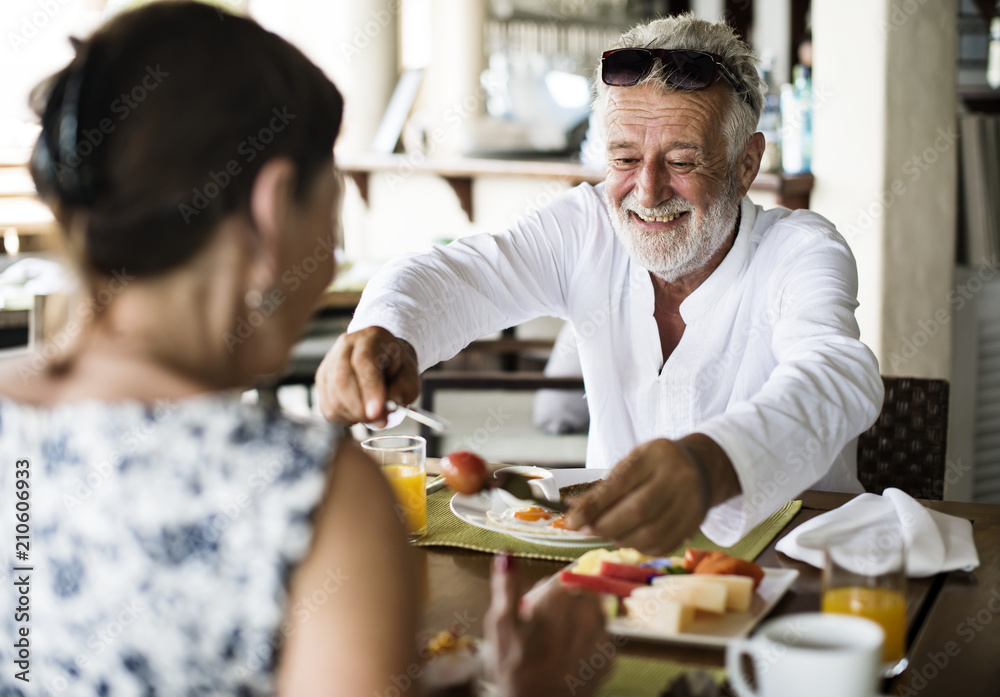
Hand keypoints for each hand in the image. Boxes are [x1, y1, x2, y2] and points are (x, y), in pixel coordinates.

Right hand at [316, 326, 418, 425]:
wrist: (383, 358)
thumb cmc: (396, 367)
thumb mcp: (410, 375)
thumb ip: (404, 389)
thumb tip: (388, 405)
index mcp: (371, 337)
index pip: (364, 361)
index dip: (369, 389)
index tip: (377, 412)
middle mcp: (346, 345)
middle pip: (342, 379)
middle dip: (360, 408)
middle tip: (379, 420)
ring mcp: (330, 361)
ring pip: (333, 396)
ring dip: (354, 415)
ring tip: (373, 415)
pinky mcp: (321, 379)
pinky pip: (327, 406)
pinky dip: (344, 417)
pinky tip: (359, 412)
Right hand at [485, 554, 611, 696]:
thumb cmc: (515, 668)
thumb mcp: (501, 625)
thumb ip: (506, 586)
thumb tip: (506, 553)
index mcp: (561, 597)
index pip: (562, 577)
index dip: (546, 593)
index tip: (534, 612)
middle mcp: (588, 611)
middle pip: (578, 594)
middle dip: (561, 606)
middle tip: (541, 630)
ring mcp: (602, 635)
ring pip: (591, 613)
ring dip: (576, 621)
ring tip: (554, 643)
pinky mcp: (609, 656)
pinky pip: (599, 637)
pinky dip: (586, 642)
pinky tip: (567, 657)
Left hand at [565, 435, 740, 555]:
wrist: (700, 468)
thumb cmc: (655, 466)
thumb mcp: (632, 462)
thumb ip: (606, 486)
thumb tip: (575, 513)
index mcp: (656, 455)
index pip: (621, 483)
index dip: (594, 505)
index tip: (572, 520)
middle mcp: (678, 477)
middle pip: (638, 511)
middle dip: (605, 526)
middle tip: (586, 530)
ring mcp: (691, 502)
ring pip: (650, 533)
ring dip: (620, 539)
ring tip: (606, 533)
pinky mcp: (694, 524)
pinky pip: (662, 545)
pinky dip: (638, 546)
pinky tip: (628, 539)